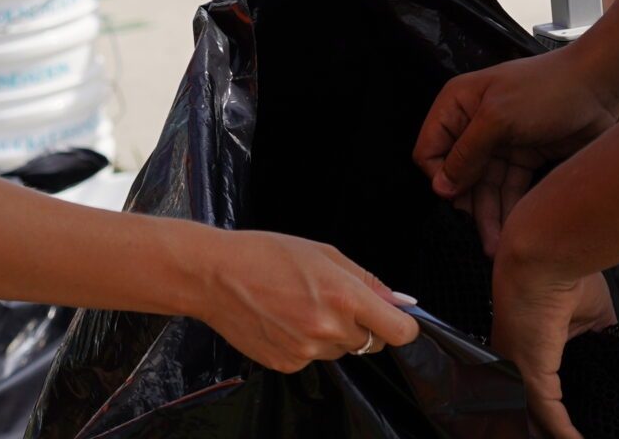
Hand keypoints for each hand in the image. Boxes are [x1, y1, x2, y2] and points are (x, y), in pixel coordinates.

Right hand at [198, 230, 419, 371]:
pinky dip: (307, 344)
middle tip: (333, 298)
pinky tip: (284, 320)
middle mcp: (328, 329)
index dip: (403, 325)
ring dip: (334, 334)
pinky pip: (314, 359)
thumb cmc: (268, 254)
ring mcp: (306, 353)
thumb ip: (367, 280)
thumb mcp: (324, 252)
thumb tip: (402, 303)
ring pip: (341, 351)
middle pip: (372, 342)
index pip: (399, 331)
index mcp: (343, 296)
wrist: (215, 277)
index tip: (395, 317)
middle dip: (363, 324)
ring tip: (301, 305)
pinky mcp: (287, 366)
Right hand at [412, 46, 618, 253]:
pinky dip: (510, 211)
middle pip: (458, 176)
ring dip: (491, 217)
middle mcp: (474, 125)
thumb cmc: (545, 90)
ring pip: (485, 189)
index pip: (430, 150)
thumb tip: (441, 188)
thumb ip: (467, 153)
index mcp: (458, 105)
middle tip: (486, 238)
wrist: (600, 86)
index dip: (441, 177)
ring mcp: (500, 143)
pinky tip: (514, 233)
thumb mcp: (498, 117)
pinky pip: (509, 190)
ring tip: (501, 248)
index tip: (457, 200)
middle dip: (470, 206)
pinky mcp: (524, 158)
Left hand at [491, 245, 601, 438]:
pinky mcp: (530, 371)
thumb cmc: (566, 269)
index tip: (575, 420)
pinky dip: (565, 434)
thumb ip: (597, 337)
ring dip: (556, 433)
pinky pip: (550, 414)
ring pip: (535, 415)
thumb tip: (616, 351)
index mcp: (524, 343)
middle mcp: (513, 360)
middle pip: (529, 406)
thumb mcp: (590, 310)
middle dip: (545, 427)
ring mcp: (518, 367)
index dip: (554, 407)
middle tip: (572, 436)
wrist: (548, 250)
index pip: (538, 386)